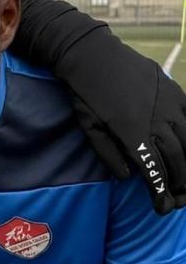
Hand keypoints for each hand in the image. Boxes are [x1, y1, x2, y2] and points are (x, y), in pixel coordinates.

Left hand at [72, 67, 185, 214]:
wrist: (95, 55)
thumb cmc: (86, 94)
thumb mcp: (89, 127)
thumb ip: (108, 154)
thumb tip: (127, 176)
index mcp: (133, 133)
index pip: (154, 170)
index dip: (161, 192)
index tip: (163, 208)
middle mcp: (157, 121)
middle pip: (178, 159)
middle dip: (180, 183)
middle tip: (177, 198)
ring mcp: (170, 105)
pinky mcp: (176, 92)